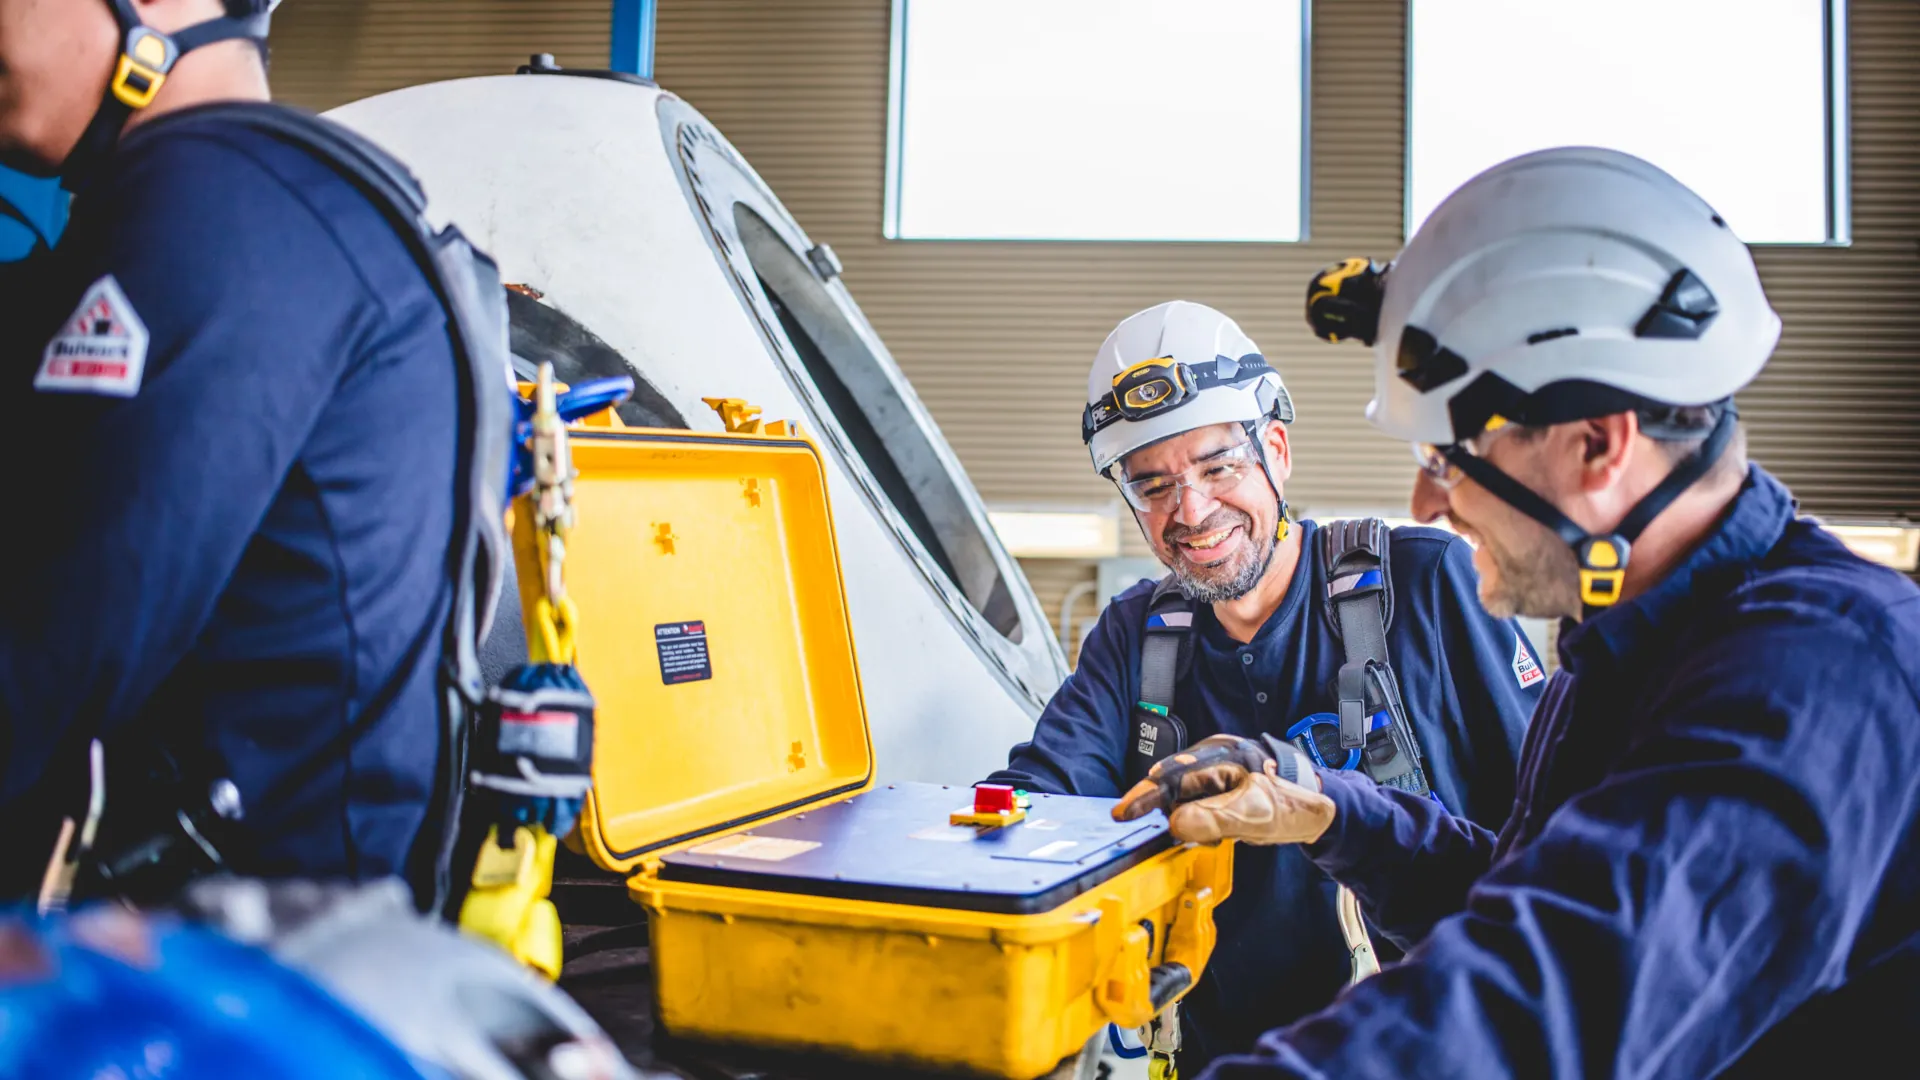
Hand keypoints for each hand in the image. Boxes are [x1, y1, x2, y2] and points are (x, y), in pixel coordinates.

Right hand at [1112, 734, 1334, 845]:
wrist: (1326, 807)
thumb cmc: (1294, 804)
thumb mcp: (1253, 815)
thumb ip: (1213, 819)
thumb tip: (1175, 824)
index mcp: (1220, 756)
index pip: (1171, 777)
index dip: (1144, 797)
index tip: (1123, 814)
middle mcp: (1217, 758)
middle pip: (1172, 783)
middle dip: (1156, 806)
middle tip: (1138, 826)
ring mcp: (1221, 771)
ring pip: (1184, 794)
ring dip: (1181, 816)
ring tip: (1195, 835)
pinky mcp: (1226, 786)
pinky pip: (1199, 802)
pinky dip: (1197, 819)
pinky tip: (1213, 833)